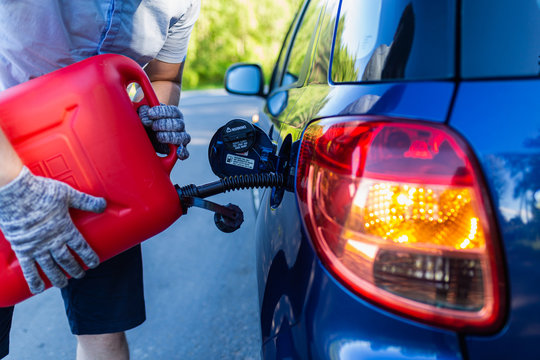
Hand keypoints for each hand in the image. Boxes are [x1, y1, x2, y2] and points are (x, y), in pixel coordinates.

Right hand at [0, 167, 105, 293]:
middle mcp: (52, 240)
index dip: (89, 256)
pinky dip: (34, 280)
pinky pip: (28, 268)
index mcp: (65, 228)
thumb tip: (104, 204)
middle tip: (80, 275)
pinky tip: (38, 289)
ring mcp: (36, 246)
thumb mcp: (68, 194)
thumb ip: (86, 201)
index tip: (94, 263)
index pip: (81, 246)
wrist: (14, 193)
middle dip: (74, 269)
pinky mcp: (21, 248)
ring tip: (63, 284)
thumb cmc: (42, 191)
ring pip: (49, 267)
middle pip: (66, 260)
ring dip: (57, 278)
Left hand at [138, 104, 190, 159]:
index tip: (150, 114)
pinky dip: (183, 153)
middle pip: (179, 124)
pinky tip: (177, 154)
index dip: (162, 112)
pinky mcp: (179, 150)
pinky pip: (185, 153)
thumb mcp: (143, 116)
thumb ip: (143, 113)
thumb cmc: (147, 123)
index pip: (173, 111)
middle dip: (165, 125)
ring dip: (171, 137)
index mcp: (173, 114)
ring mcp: (181, 138)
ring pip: (184, 137)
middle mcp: (180, 126)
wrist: (147, 137)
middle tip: (153, 126)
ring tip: (158, 137)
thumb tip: (146, 119)